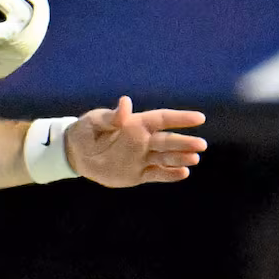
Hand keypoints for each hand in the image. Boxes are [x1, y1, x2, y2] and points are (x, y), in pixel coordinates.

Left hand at [65, 97, 208, 187]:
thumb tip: (126, 103)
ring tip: (194, 159)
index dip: (180, 118)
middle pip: (168, 141)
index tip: (199, 118)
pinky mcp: (137, 174)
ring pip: (166, 158)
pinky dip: (169, 175)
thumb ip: (112, 117)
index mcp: (136, 124)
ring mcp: (142, 158)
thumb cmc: (85, 132)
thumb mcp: (95, 122)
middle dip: (185, 143)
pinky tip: (183, 174)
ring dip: (181, 159)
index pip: (162, 119)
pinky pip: (156, 175)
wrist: (76, 155)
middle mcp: (143, 141)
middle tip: (202, 145)